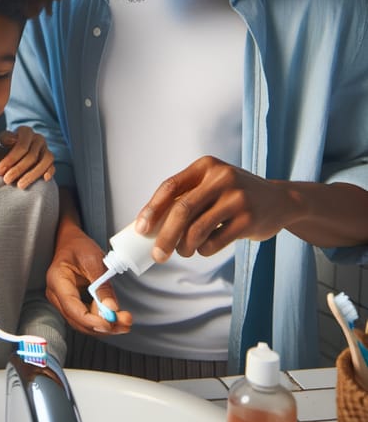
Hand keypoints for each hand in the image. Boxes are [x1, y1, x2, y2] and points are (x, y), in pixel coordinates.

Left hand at [0, 126, 54, 188]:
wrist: (16, 152)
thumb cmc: (7, 146)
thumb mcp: (4, 139)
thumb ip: (6, 138)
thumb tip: (11, 141)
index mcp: (26, 132)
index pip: (21, 146)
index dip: (10, 159)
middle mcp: (38, 138)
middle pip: (32, 156)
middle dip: (18, 169)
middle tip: (7, 180)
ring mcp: (46, 149)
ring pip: (46, 161)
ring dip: (33, 174)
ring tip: (20, 185)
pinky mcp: (50, 160)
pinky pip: (53, 166)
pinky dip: (50, 172)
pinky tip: (44, 180)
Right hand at [46, 219, 131, 335]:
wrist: (71, 241)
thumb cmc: (79, 246)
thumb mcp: (94, 260)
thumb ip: (102, 285)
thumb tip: (112, 309)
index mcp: (57, 280)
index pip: (72, 308)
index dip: (91, 320)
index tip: (110, 324)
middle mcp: (56, 294)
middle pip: (78, 319)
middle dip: (102, 325)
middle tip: (125, 323)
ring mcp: (62, 301)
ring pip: (82, 322)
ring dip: (104, 325)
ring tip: (124, 321)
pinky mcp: (71, 303)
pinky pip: (85, 317)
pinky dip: (101, 319)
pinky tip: (115, 318)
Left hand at [135, 155, 291, 261]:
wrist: (279, 200)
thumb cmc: (233, 195)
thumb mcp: (211, 185)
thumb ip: (187, 197)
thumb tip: (150, 225)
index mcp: (205, 166)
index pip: (170, 186)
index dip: (152, 209)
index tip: (141, 229)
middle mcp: (221, 177)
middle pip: (182, 210)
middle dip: (165, 236)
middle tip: (157, 255)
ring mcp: (237, 198)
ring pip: (197, 230)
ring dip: (184, 247)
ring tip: (183, 251)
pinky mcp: (249, 219)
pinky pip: (215, 242)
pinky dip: (204, 250)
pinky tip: (204, 248)